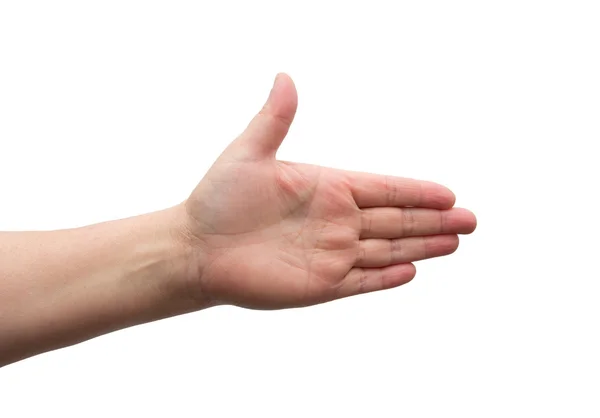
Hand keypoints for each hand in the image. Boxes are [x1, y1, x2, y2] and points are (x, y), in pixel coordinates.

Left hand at [180, 74, 475, 308]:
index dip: (416, 192)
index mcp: (326, 187)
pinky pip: (362, 281)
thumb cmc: (217, 200)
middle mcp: (335, 221)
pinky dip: (387, 277)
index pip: (383, 190)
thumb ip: (274, 118)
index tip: (448, 192)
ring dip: (422, 246)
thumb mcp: (248, 153)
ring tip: (454, 242)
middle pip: (396, 221)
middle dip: (434, 220)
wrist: (195, 249)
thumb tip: (285, 76)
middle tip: (470, 219)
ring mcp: (330, 254)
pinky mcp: (320, 285)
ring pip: (387, 250)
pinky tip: (413, 270)